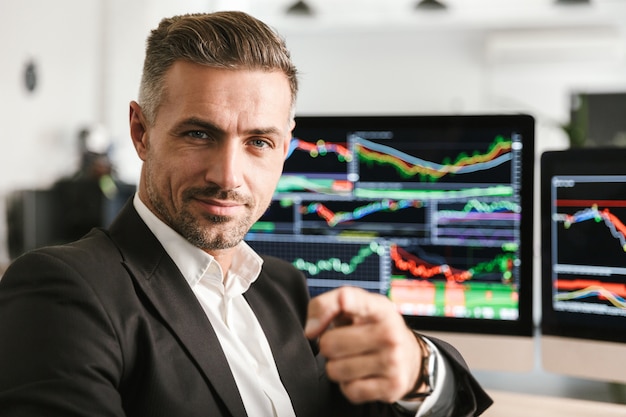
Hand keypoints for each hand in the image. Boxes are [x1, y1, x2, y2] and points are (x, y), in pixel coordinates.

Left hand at [304, 286, 421, 403]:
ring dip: (337, 367)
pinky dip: (349, 386)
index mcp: (378, 308)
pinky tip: (362, 375)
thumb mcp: (354, 308)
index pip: (357, 300)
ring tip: (353, 359)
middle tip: (344, 344)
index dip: (345, 301)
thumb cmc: (372, 328)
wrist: (409, 357)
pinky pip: (349, 390)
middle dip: (328, 346)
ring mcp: (393, 360)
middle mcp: (389, 332)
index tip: (344, 302)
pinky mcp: (393, 386)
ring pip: (335, 370)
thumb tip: (310, 331)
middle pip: (329, 343)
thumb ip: (325, 306)